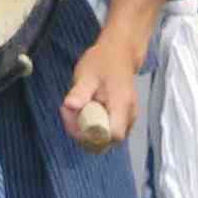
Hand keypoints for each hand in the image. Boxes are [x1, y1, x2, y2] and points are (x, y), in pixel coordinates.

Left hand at [61, 35, 146, 151]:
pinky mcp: (122, 119)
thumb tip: (70, 106)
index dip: (91, 135)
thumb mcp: (86, 74)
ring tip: (72, 110)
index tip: (74, 119)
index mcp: (122, 105)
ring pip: (106, 139)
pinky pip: (106, 132)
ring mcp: (128, 119)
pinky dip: (91, 127)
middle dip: (84, 135)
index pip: (112, 135)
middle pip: (107, 142)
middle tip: (67, 114)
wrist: (119, 55)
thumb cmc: (103, 62)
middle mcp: (129, 116)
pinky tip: (81, 111)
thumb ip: (80, 92)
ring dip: (86, 131)